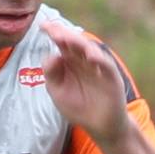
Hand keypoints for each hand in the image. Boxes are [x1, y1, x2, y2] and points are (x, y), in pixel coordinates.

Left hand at [39, 21, 128, 137]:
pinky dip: (100, 59)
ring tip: (67, 38)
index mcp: (71, 61)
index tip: (43, 26)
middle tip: (53, 29)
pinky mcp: (112, 77)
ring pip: (90, 49)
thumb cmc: (78, 108)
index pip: (62, 42)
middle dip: (64, 34)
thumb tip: (52, 55)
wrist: (99, 127)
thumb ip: (51, 74)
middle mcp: (85, 60)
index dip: (54, 32)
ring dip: (80, 43)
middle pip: (75, 42)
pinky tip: (90, 56)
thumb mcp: (57, 91)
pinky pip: (106, 65)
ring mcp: (99, 67)